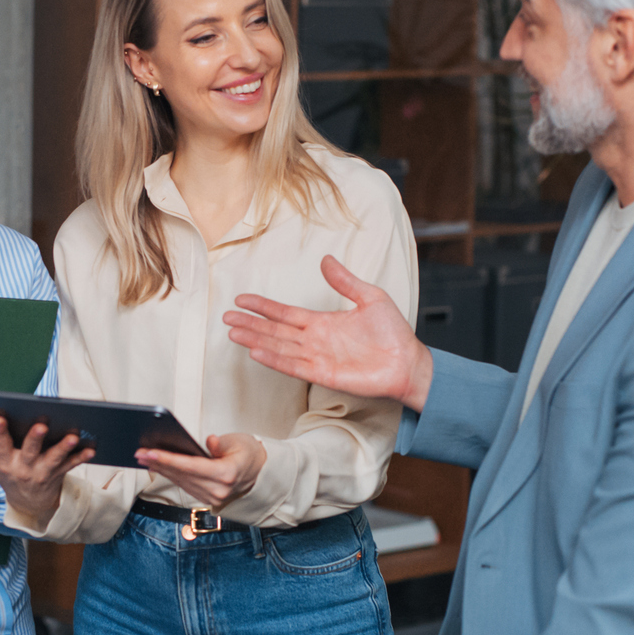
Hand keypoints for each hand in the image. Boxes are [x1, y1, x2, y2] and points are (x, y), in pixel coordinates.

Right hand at [0, 415, 96, 529]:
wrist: (27, 502)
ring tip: (72, 437)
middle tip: (41, 425)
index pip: (0, 445)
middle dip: (35, 438)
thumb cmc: (7, 474)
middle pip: (29, 451)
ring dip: (63, 448)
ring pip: (53, 459)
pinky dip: (81, 458)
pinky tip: (91, 450)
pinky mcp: (57, 475)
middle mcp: (22, 468)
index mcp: (4, 462)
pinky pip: (70, 466)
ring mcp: (41, 473)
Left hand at [136, 432, 265, 510]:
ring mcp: (214, 498)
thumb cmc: (250, 454)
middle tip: (139, 453)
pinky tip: (159, 467)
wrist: (262, 472)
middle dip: (159, 463)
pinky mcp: (209, 500)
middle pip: (182, 476)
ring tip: (144, 459)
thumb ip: (220, 444)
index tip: (149, 452)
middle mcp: (219, 490)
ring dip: (162, 470)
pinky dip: (172, 476)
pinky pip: (186, 487)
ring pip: (181, 482)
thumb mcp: (238, 442)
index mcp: (227, 474)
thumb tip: (208, 442)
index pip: (190, 466)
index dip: (168, 459)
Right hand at [224, 255, 434, 411]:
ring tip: (233, 334)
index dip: (262, 306)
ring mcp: (317, 358)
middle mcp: (314, 341)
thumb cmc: (392, 333)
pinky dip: (275, 359)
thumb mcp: (370, 297)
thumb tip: (326, 259)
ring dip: (256, 340)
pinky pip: (294, 366)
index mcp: (321, 322)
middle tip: (225, 318)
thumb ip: (345, 281)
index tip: (241, 300)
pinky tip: (257, 352)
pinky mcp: (324, 375)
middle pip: (274, 330)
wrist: (407, 362)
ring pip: (279, 347)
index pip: (284, 313)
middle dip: (250, 324)